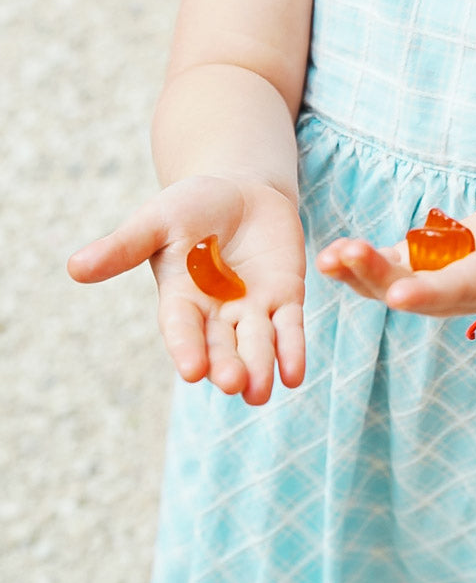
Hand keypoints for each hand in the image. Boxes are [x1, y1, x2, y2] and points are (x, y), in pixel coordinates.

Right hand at [67, 175, 305, 401]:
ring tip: (261, 392)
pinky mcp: (285, 299)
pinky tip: (294, 376)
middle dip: (226, 365)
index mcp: (179, 298)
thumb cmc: (192, 205)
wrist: (242, 190)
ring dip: (260, 367)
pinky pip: (289, 328)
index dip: (186, 347)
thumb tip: (74, 267)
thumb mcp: (157, 220)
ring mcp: (251, 309)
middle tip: (231, 384)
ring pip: (256, 344)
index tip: (191, 370)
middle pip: (221, 345)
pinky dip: (292, 351)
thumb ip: (123, 246)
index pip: (181, 328)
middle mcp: (215, 313)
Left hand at [316, 193, 475, 321]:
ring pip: (390, 284)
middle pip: (415, 291)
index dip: (429, 292)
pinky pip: (383, 269)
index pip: (459, 289)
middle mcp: (457, 293)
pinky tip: (329, 257)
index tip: (398, 295)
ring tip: (328, 258)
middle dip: (379, 277)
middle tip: (348, 258)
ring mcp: (434, 283)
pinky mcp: (418, 268)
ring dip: (358, 273)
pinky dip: (356, 264)